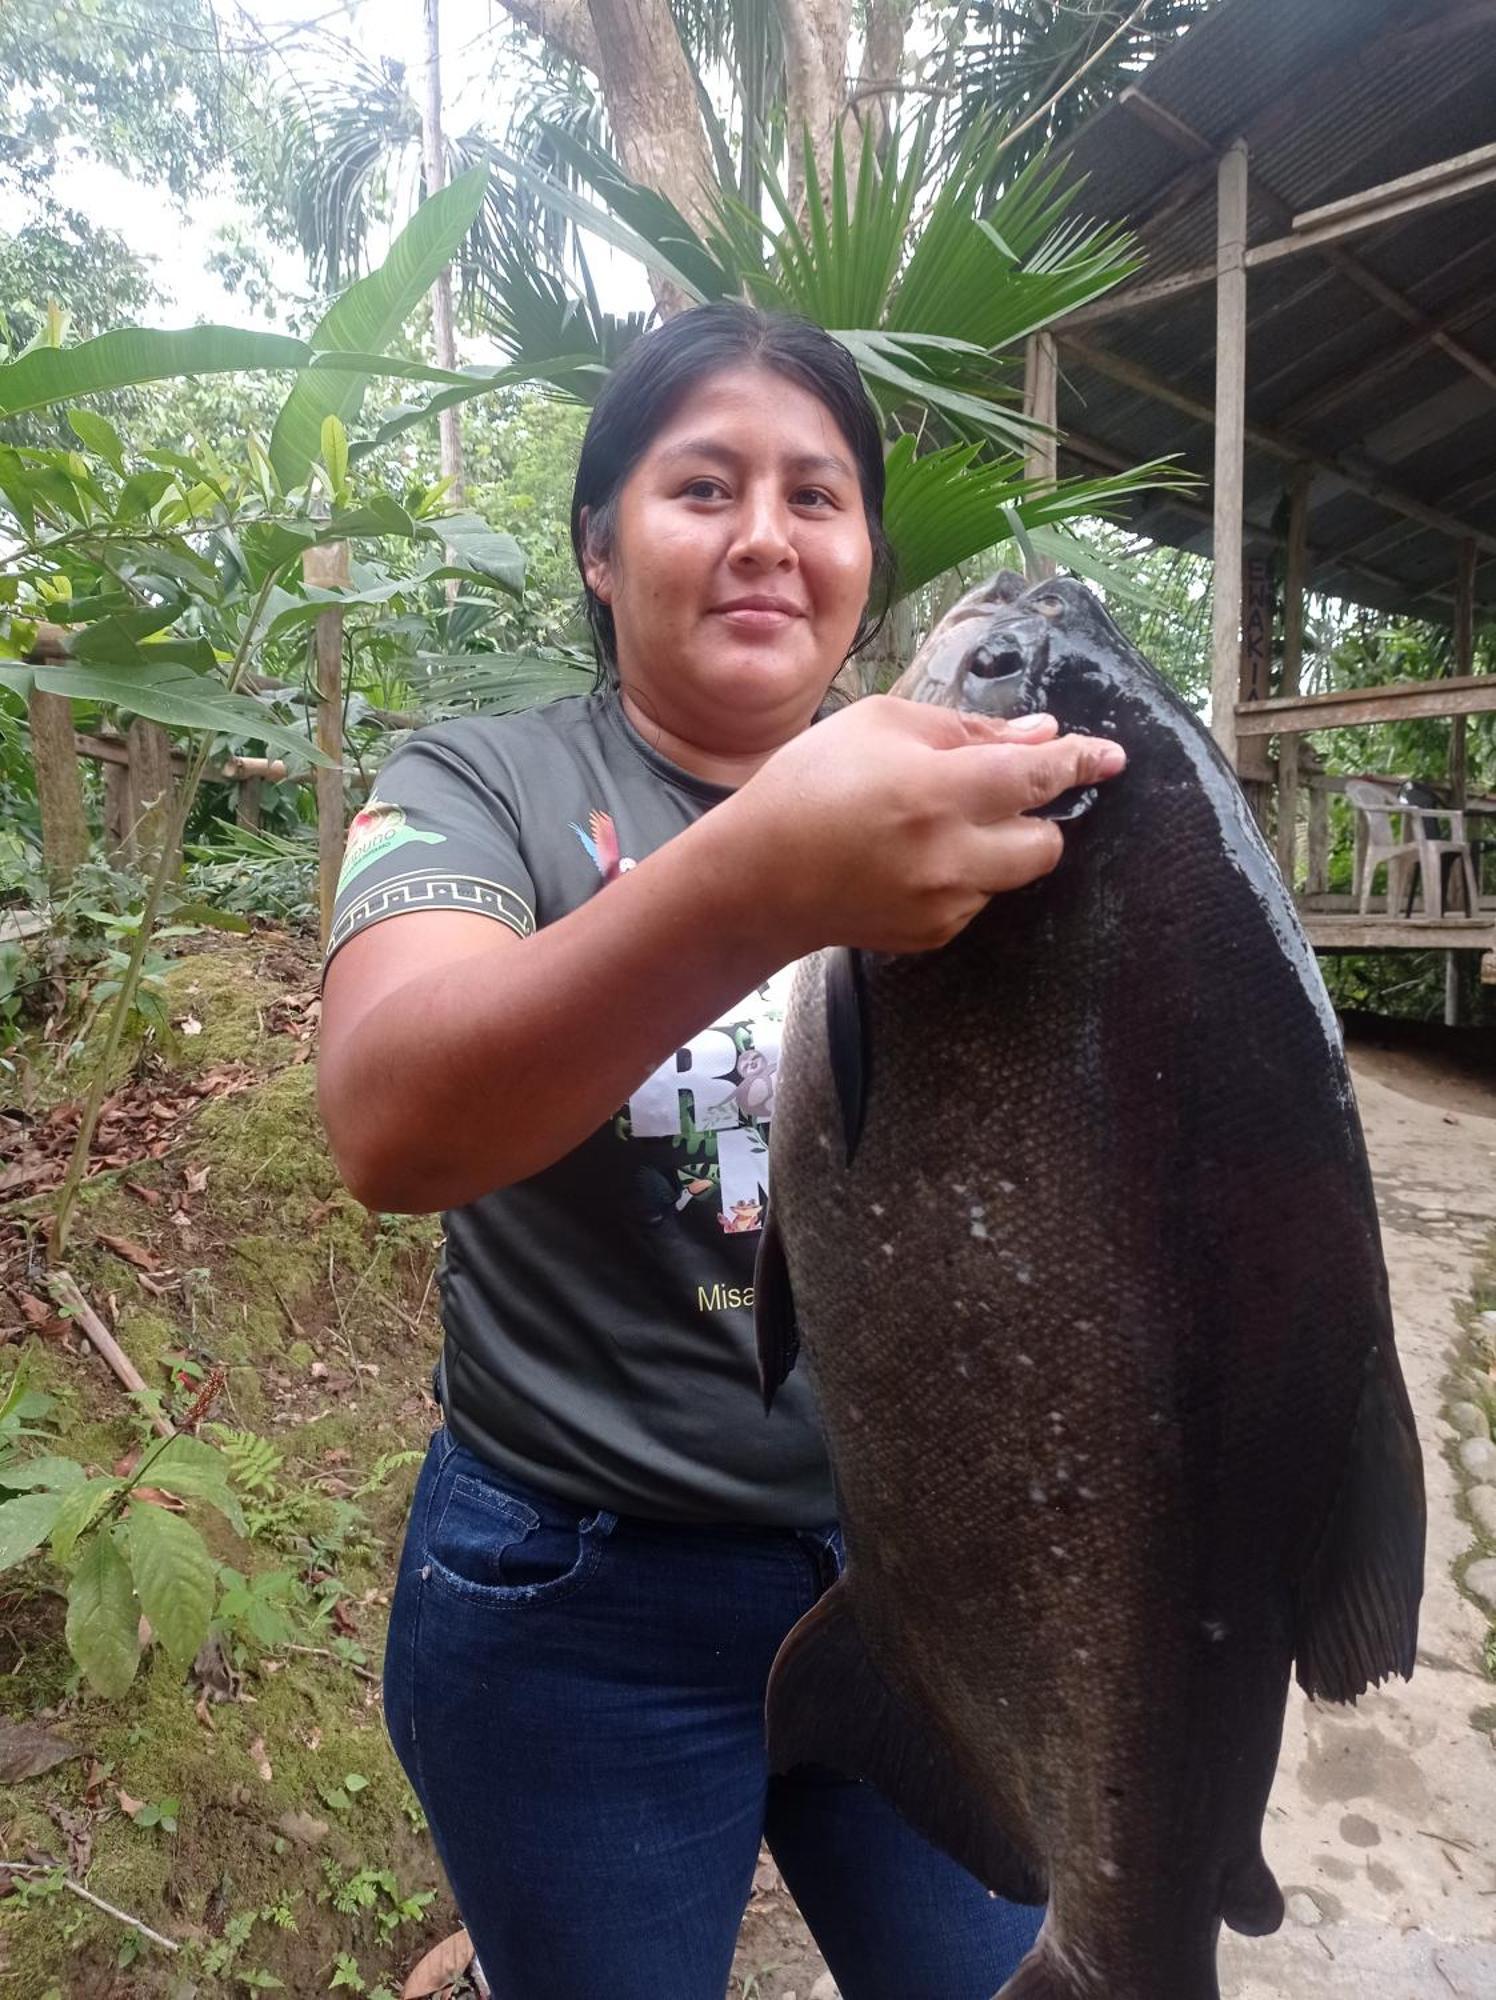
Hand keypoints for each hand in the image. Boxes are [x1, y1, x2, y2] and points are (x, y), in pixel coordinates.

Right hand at [724, 695, 1125, 955]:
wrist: (756, 876)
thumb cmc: (810, 784)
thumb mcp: (882, 724)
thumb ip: (968, 729)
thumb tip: (1041, 735)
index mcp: (937, 792)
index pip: (1038, 777)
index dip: (1081, 762)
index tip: (1111, 757)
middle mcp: (949, 856)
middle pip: (1045, 845)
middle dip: (1037, 817)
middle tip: (996, 794)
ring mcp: (942, 905)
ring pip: (1011, 876)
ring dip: (995, 847)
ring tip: (935, 826)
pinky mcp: (930, 935)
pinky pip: (975, 902)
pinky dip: (962, 877)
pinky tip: (912, 860)